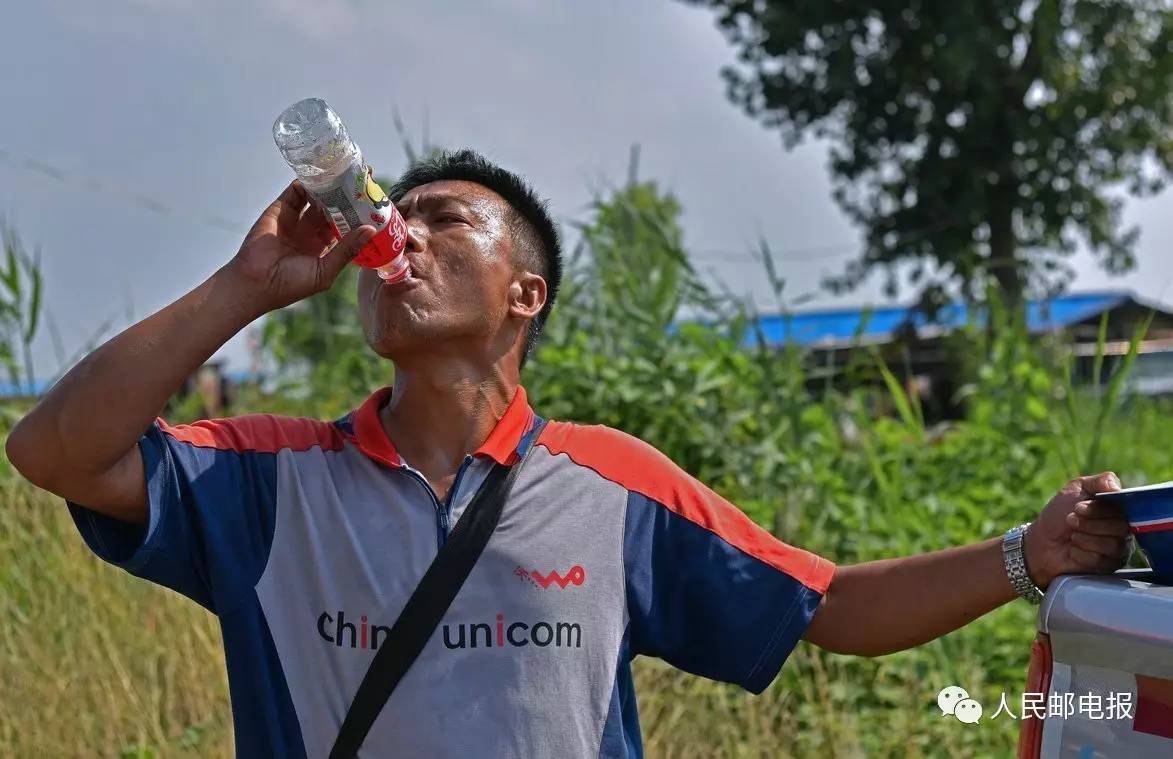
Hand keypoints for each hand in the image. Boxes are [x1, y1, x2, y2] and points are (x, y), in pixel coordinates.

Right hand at [227, 181, 375, 313]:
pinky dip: (308, 182)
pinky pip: (296, 191)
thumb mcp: (325, 270)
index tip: (375, 200)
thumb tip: (371, 230)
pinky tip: (322, 174)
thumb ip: (347, 250)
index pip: (347, 225)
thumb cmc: (291, 284)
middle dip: (349, 194)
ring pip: (318, 196)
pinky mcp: (281, 209)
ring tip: (348, 172)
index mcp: (325, 246)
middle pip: (335, 207)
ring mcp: (297, 218)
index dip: (360, 213)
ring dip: (332, 185)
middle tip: (366, 177)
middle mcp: (312, 230)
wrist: (255, 282)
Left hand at [1025, 472, 1130, 587]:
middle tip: (1070, 521)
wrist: (1041, 542)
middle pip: (1120, 527)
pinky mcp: (1108, 567)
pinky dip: (1080, 554)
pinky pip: (1101, 561)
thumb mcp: (1075, 489)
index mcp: (1117, 509)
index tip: (1077, 507)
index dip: (1098, 509)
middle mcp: (1122, 529)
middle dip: (1088, 524)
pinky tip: (1073, 551)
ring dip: (1084, 539)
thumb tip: (1116, 486)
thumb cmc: (1058, 514)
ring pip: (1112, 545)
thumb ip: (1099, 481)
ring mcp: (1117, 550)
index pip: (1123, 508)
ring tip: (1071, 536)